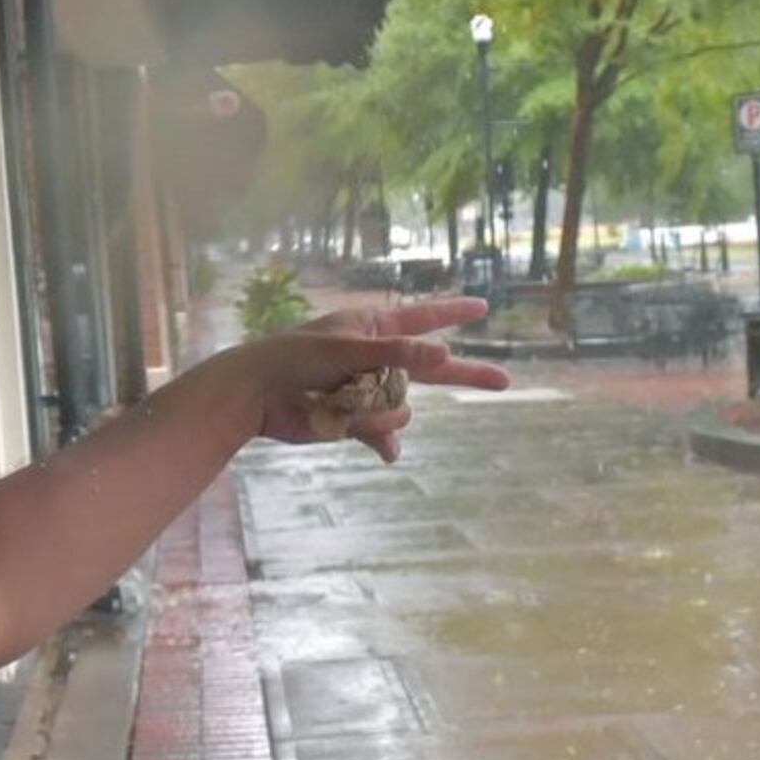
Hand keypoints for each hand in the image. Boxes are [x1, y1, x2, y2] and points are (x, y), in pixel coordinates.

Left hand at [235, 297, 514, 461]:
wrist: (256, 396)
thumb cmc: (295, 359)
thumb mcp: (347, 349)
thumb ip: (395, 353)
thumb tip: (442, 354)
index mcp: (372, 329)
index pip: (423, 318)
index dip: (453, 313)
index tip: (482, 306)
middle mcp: (376, 358)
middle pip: (431, 368)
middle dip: (465, 374)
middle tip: (504, 381)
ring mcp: (368, 390)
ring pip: (402, 408)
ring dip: (379, 412)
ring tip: (341, 405)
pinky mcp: (355, 420)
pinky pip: (385, 434)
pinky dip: (383, 440)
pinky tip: (385, 453)